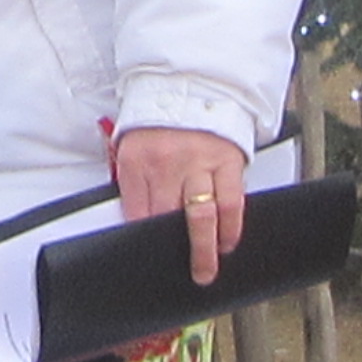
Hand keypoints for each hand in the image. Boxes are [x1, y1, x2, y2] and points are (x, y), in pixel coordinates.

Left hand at [113, 127, 249, 286]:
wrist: (190, 87)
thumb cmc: (158, 124)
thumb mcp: (131, 149)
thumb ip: (133, 185)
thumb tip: (135, 224)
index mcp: (137, 160)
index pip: (136, 212)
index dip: (143, 240)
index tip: (149, 260)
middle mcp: (167, 163)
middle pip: (167, 219)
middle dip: (173, 251)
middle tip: (182, 274)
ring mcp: (198, 163)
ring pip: (201, 216)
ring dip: (204, 249)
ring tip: (205, 271)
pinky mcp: (226, 161)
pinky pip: (230, 202)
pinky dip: (231, 227)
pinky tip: (228, 242)